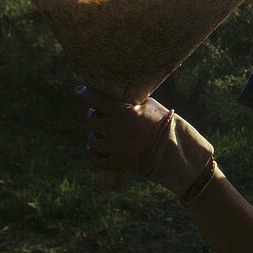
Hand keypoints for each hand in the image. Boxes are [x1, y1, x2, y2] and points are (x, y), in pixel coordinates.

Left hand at [75, 85, 215, 197]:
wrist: (172, 148)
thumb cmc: (164, 122)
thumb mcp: (150, 106)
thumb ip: (132, 102)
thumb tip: (119, 96)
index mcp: (123, 111)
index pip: (96, 100)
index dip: (85, 94)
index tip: (80, 90)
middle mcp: (115, 128)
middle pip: (91, 120)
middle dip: (92, 115)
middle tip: (97, 114)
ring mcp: (114, 146)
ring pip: (92, 140)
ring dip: (94, 135)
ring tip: (99, 133)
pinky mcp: (116, 162)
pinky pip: (97, 159)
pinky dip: (94, 154)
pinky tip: (95, 150)